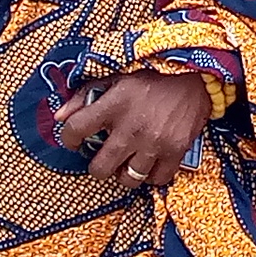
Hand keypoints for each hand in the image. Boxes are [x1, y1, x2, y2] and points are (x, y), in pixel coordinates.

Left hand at [54, 71, 215, 188]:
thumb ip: (84, 96)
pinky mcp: (175, 151)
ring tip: (127, 161)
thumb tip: (59, 117)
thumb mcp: (116, 78)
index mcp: (114, 104)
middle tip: (104, 156)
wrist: (196, 77)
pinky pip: (156, 179)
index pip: (75, 129)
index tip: (74, 139)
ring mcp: (154, 143)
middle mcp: (131, 128)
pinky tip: (148, 163)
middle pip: (100, 168)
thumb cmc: (152, 77)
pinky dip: (151, 175)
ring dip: (124, 172)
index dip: (68, 138)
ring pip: (127, 179)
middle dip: (97, 165)